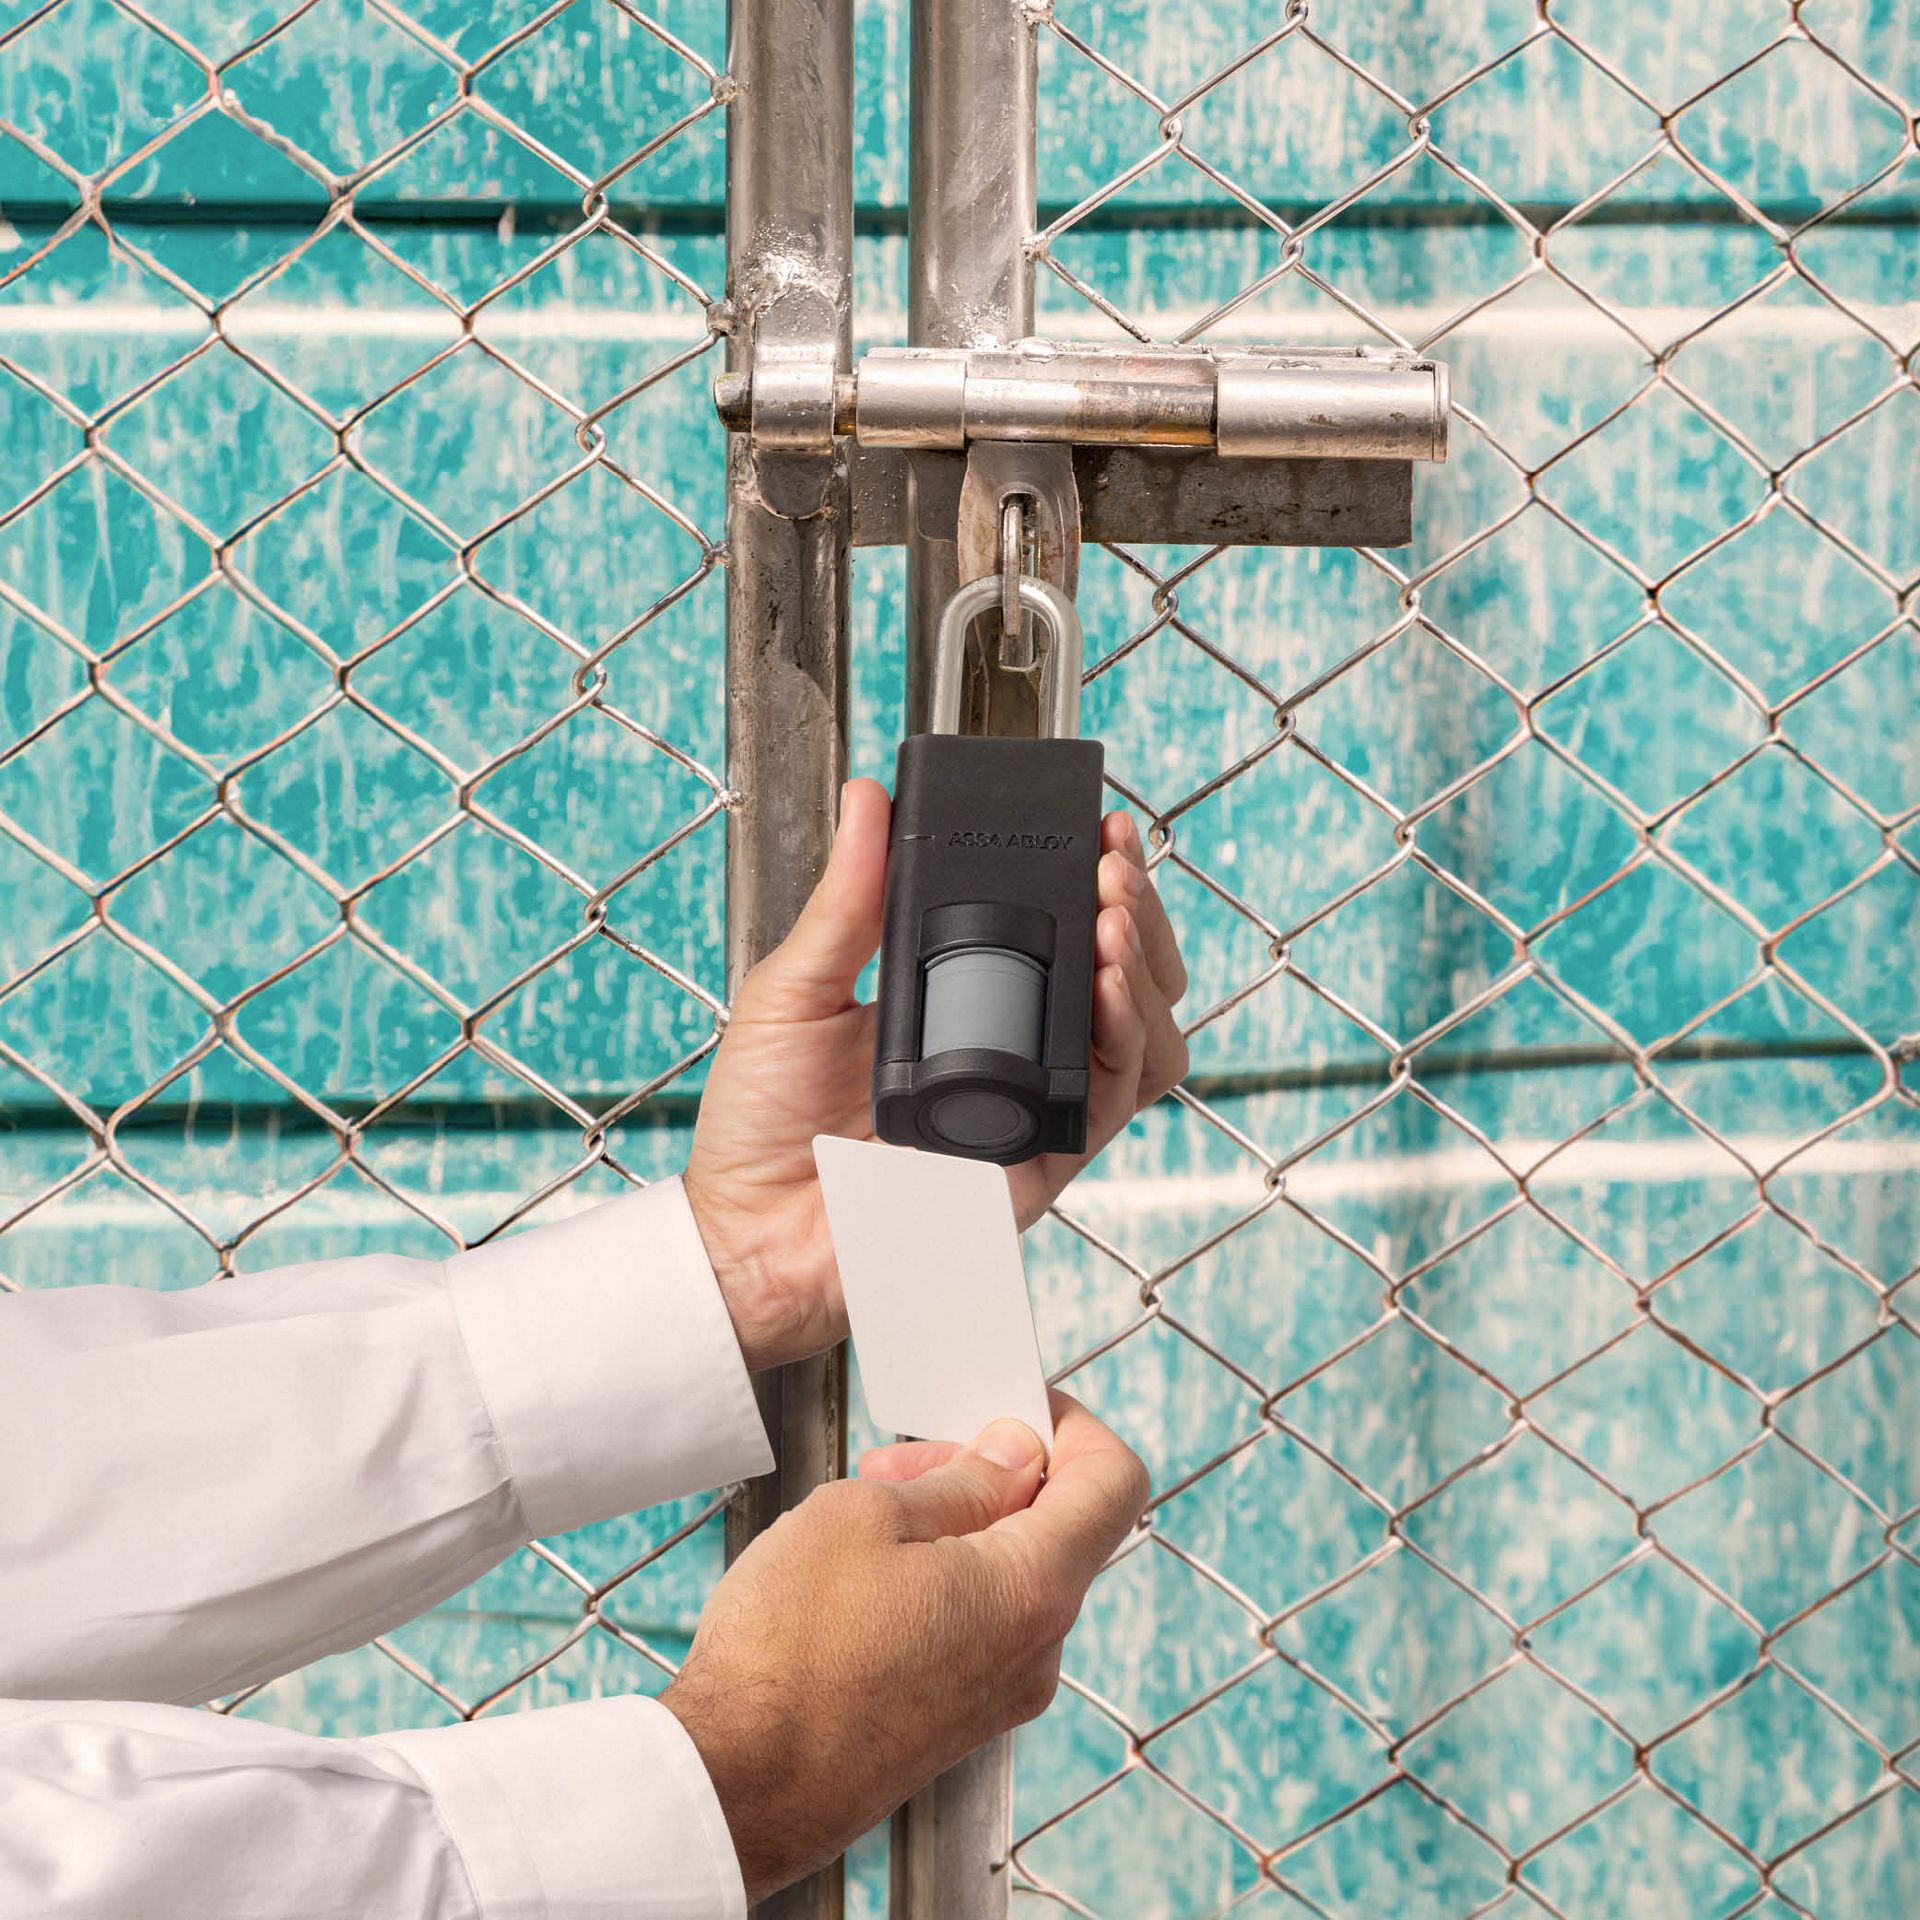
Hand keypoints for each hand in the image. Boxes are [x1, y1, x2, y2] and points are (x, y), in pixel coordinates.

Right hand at [660, 1393, 1148, 1900]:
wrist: (736, 1787)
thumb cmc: (790, 1650)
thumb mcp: (866, 1513)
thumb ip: (962, 1479)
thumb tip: (1017, 1455)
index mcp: (1033, 1589)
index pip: (1112, 1481)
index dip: (1070, 1425)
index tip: (1011, 1404)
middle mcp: (1036, 1651)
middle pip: (1058, 1524)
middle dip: (990, 1469)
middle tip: (904, 1460)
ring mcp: (1000, 1695)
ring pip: (1013, 1574)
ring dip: (957, 1523)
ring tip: (869, 1510)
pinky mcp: (957, 1723)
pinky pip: (980, 1625)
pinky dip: (943, 1578)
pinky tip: (866, 1572)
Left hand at [684, 777, 1188, 1369]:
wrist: (748, 1232)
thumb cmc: (763, 1126)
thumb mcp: (796, 988)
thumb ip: (846, 900)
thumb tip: (868, 802)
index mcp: (969, 1004)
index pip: (1062, 931)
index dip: (1096, 878)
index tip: (1099, 826)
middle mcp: (1017, 1052)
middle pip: (1125, 974)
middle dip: (1138, 907)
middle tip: (1113, 862)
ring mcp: (1036, 1107)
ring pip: (1144, 1032)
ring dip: (1144, 965)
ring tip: (1115, 915)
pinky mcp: (1042, 1161)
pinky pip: (1115, 1098)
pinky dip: (1125, 1036)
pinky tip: (1105, 985)